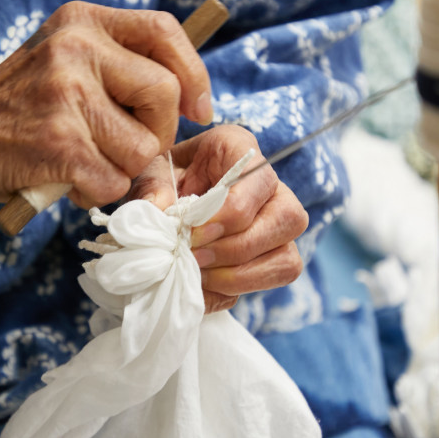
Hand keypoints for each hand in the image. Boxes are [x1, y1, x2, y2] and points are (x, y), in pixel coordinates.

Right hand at [0, 1, 212, 207]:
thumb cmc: (17, 109)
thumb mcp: (61, 62)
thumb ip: (115, 69)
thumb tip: (188, 104)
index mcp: (81, 22)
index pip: (163, 30)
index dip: (193, 72)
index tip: (197, 109)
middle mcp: (75, 48)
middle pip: (164, 93)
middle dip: (157, 134)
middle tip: (126, 150)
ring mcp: (66, 93)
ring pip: (142, 148)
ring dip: (122, 172)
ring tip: (85, 166)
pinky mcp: (59, 142)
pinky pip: (114, 181)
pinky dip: (97, 193)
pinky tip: (69, 182)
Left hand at [130, 125, 308, 312]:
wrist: (167, 202)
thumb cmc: (164, 180)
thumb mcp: (150, 175)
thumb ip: (152, 189)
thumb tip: (158, 211)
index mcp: (240, 149)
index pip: (258, 178)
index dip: (230, 213)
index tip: (193, 232)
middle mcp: (272, 186)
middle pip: (286, 219)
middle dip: (236, 248)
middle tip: (195, 257)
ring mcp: (280, 224)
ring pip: (288, 256)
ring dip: (241, 274)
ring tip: (200, 274)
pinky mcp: (276, 255)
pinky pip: (276, 277)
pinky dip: (240, 288)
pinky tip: (207, 285)